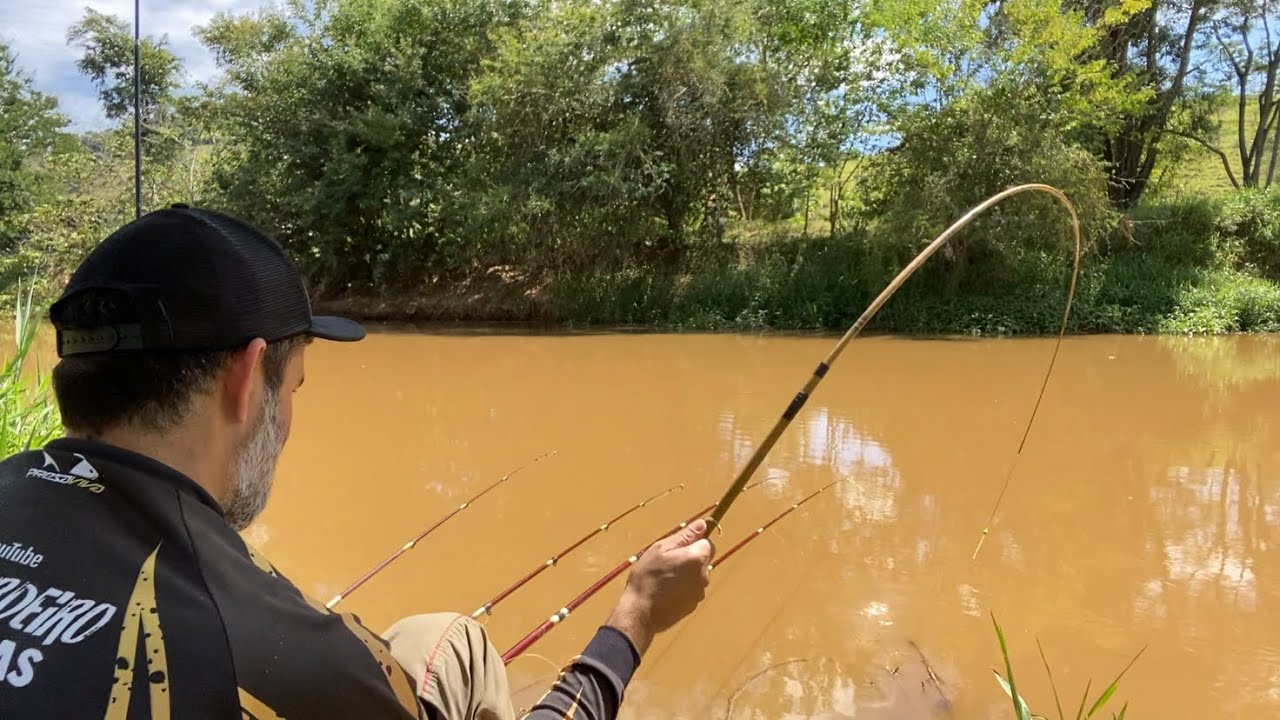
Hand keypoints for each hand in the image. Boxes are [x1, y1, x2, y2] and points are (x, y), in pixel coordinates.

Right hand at [605, 518, 714, 654]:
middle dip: (690, 559)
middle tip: (667, 563)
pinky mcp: (693, 606)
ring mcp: (699, 593)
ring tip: (664, 579)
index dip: (693, 543)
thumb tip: (702, 524)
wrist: (641, 612)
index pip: (708, 543)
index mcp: (697, 559)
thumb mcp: (661, 549)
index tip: (677, 548)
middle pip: (703, 560)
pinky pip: (691, 590)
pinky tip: (666, 592)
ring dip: (686, 574)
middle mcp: (704, 576)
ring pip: (697, 576)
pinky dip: (683, 588)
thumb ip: (685, 536)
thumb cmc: (648, 577)